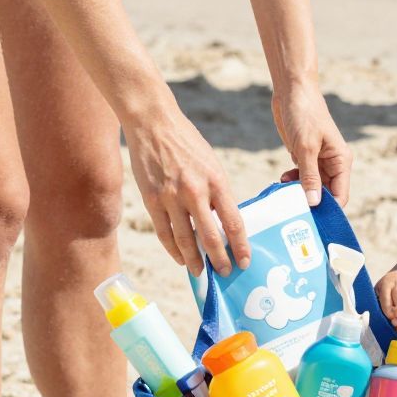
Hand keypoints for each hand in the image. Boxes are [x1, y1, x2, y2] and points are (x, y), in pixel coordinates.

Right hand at [124, 99, 248, 277]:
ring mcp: (171, 196)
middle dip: (220, 259)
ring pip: (185, 239)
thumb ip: (217, 192)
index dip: (240, 246)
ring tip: (200, 272)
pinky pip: (163, 232)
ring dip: (194, 260)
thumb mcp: (211, 164)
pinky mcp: (152, 198)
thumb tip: (223, 222)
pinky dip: (172, 248)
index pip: (233, 222)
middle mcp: (195, 191)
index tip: (245, 261)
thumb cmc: (187, 142)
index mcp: (216, 180)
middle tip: (225, 273)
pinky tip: (180, 257)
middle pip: (210, 236)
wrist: (154, 123)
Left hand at [273, 76, 351, 206]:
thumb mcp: (306, 147)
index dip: (328, 209)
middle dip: (310, 202)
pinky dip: (292, 182)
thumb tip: (314, 203)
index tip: (311, 219)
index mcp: (341, 161)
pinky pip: (301, 178)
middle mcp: (332, 163)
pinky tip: (282, 181)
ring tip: (285, 192)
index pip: (340, 195)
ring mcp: (317, 161)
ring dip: (298, 192)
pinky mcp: (304, 157)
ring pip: (311, 187)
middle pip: (326, 194)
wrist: (292, 91)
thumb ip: (309, 176)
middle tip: (293, 209)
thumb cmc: (304, 114)